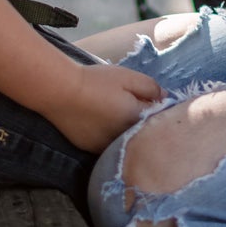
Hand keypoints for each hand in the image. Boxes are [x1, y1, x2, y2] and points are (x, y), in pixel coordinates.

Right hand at [44, 61, 162, 152]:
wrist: (60, 91)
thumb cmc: (96, 81)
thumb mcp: (128, 77)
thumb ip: (151, 87)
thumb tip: (165, 97)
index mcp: (137, 121)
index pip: (158, 118)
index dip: (157, 107)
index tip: (151, 98)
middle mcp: (124, 140)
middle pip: (141, 133)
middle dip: (143, 122)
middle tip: (132, 105)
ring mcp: (105, 147)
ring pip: (124, 142)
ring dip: (125, 132)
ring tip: (116, 114)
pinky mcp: (90, 149)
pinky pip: (107, 145)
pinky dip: (109, 136)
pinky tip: (102, 123)